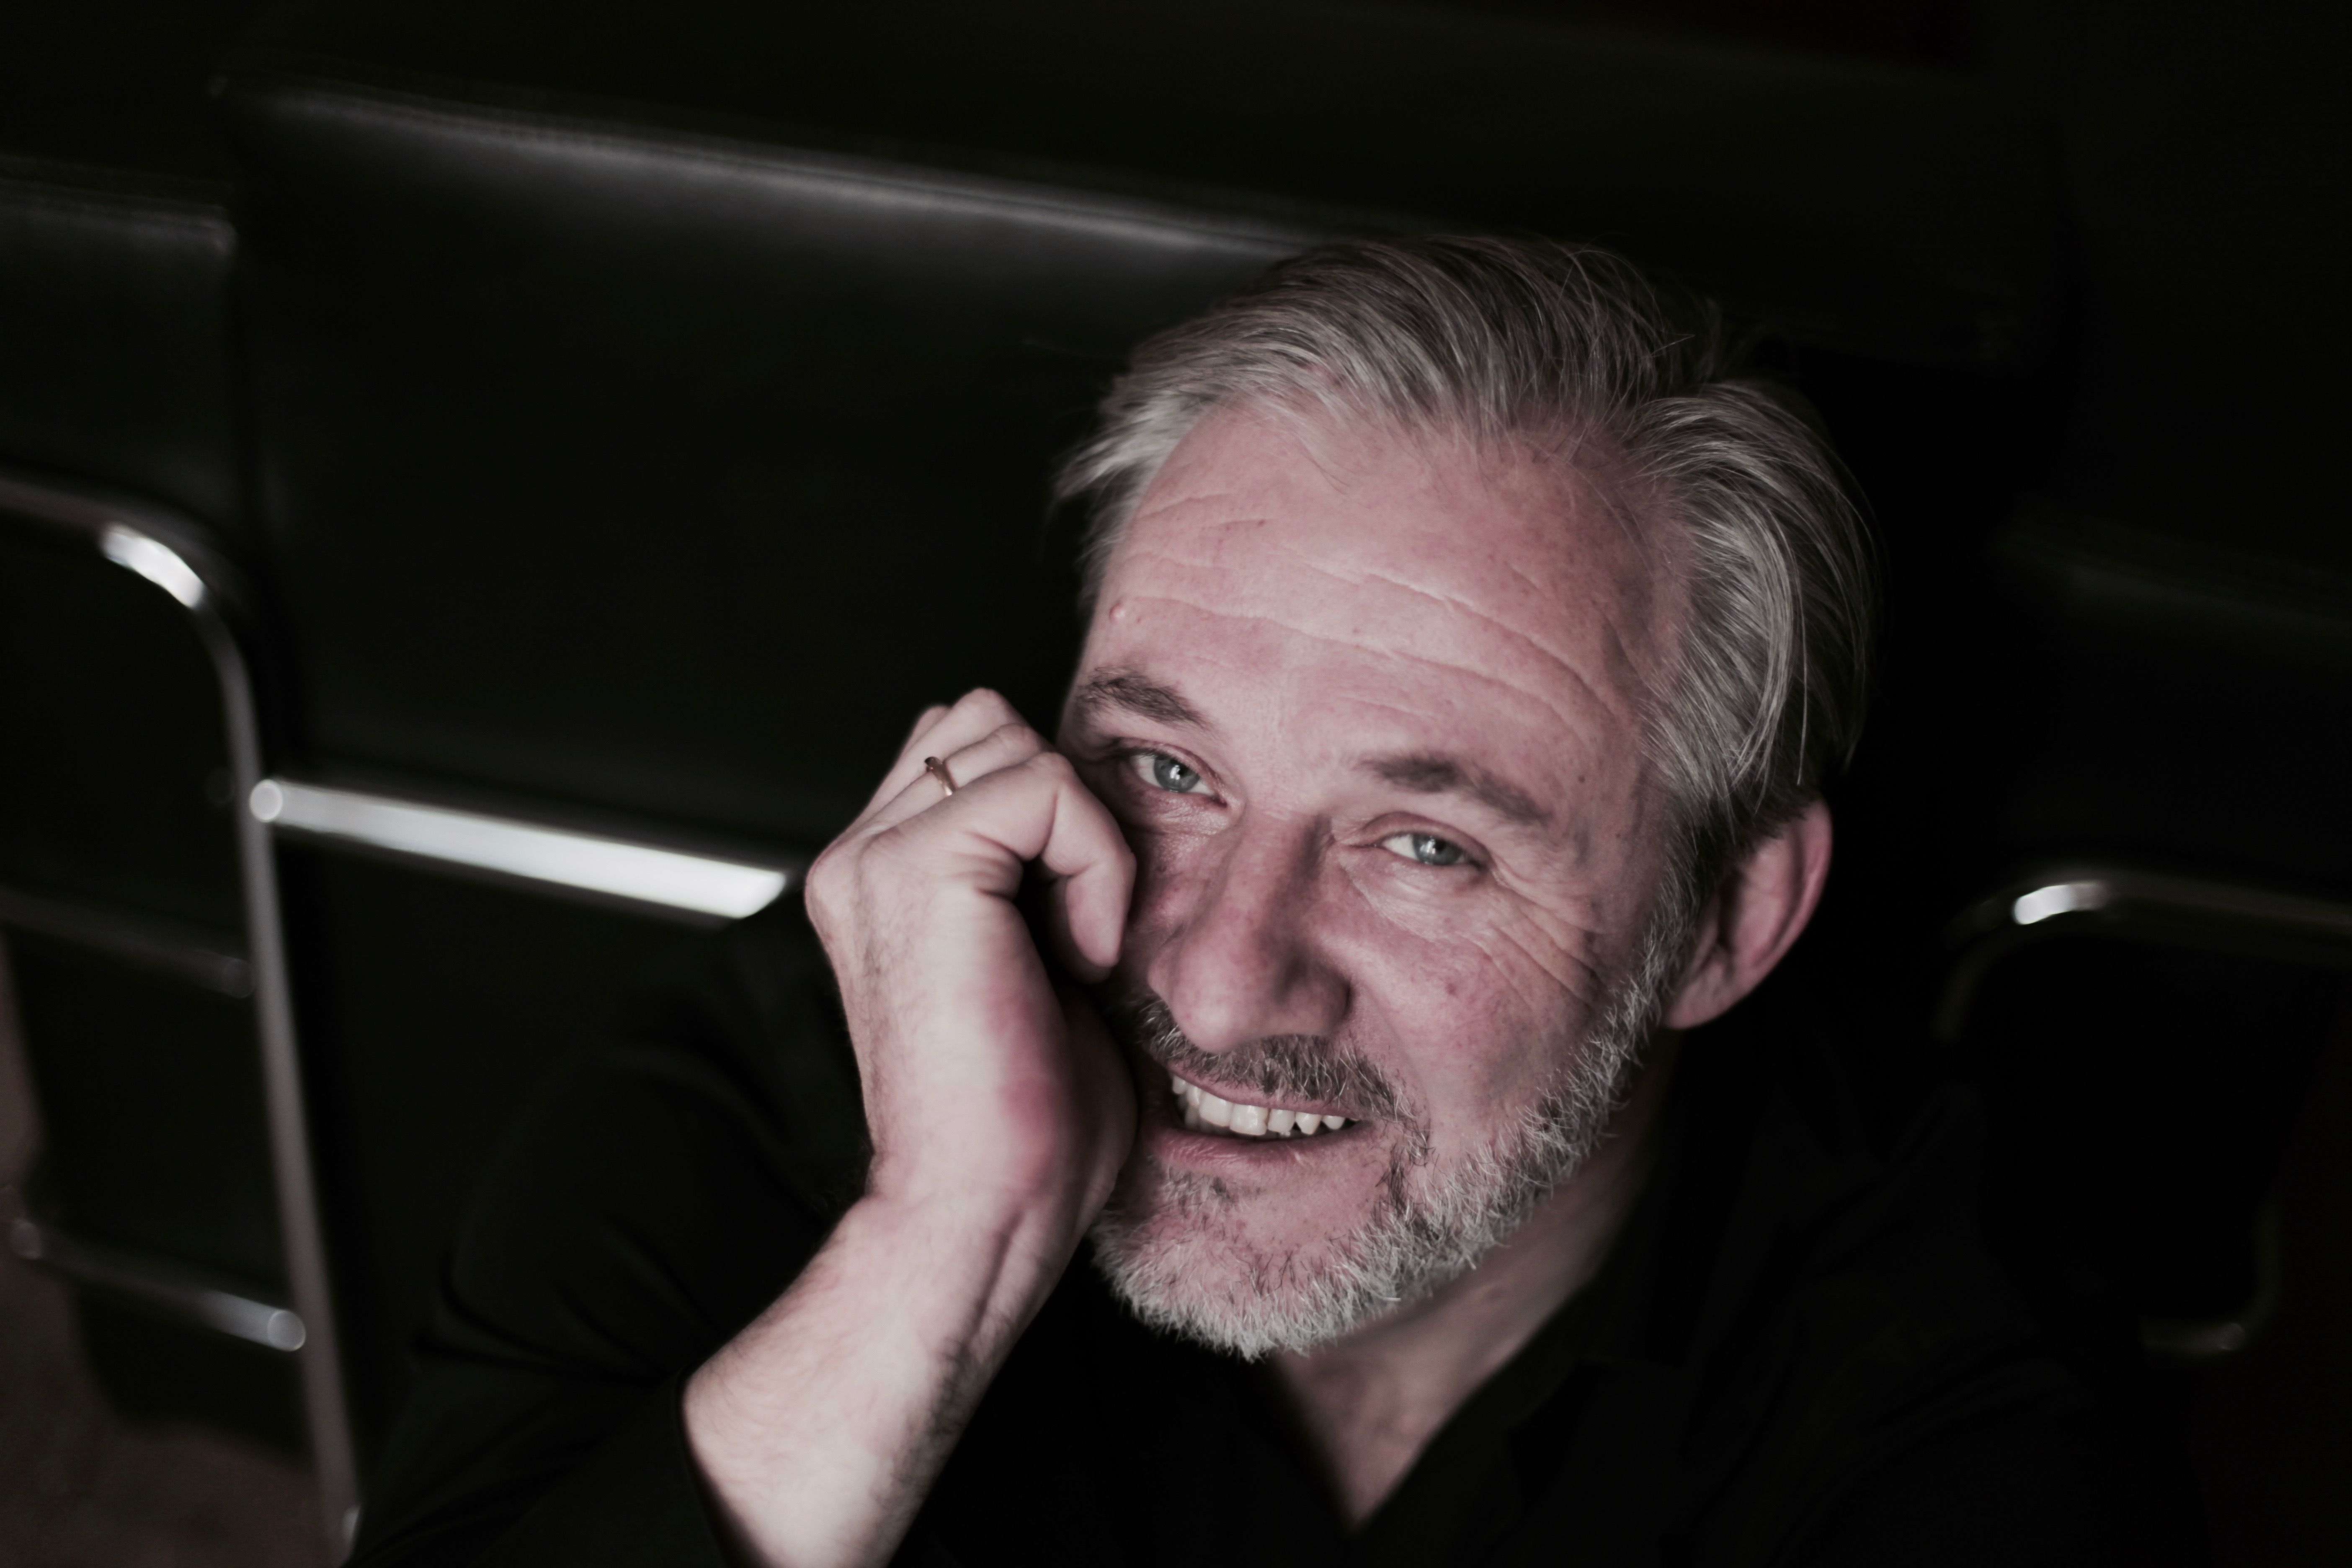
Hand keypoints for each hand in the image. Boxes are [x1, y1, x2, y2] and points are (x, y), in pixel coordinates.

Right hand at [804, 688, 1138, 1249]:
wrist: (986, 1210)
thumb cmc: (1029, 1120)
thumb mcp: (1042, 961)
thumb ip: (1039, 871)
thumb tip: (1095, 805)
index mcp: (879, 875)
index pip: (974, 745)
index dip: (1053, 812)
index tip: (1075, 931)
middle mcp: (859, 856)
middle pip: (989, 721)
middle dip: (1062, 805)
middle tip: (1075, 930)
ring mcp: (873, 857)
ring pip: (1016, 740)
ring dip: (1081, 836)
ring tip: (1072, 946)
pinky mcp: (916, 870)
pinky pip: (1045, 785)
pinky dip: (1096, 862)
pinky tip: (1080, 954)